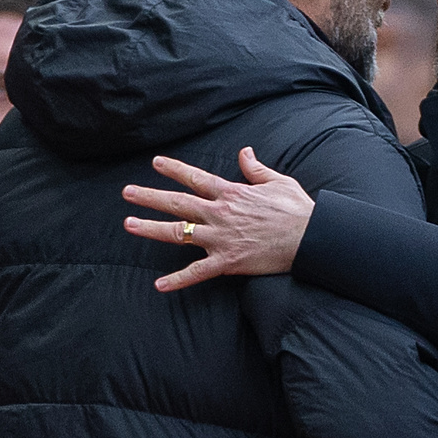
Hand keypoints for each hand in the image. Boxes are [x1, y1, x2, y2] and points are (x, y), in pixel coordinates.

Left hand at [121, 147, 313, 291]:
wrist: (310, 237)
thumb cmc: (297, 210)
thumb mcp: (278, 181)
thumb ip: (255, 168)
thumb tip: (244, 152)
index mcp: (231, 193)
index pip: (195, 178)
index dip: (174, 170)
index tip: (155, 164)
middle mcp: (219, 214)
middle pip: (178, 203)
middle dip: (150, 197)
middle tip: (127, 193)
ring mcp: (221, 238)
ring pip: (179, 234)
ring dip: (152, 229)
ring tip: (129, 225)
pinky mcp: (227, 262)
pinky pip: (197, 273)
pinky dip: (177, 280)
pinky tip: (159, 285)